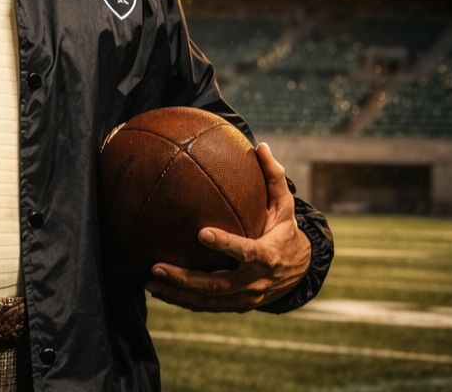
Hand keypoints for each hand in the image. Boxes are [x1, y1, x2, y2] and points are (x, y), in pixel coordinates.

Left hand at [146, 142, 310, 311]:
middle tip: (157, 266)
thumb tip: (261, 146)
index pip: (246, 251)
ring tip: (149, 284)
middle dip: (186, 279)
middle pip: (218, 285)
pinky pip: (208, 307)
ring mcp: (246, 297)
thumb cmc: (285, 231)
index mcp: (267, 254)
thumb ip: (273, 178)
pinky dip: (183, 301)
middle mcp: (256, 280)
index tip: (201, 233)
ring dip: (177, 295)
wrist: (301, 271)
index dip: (225, 244)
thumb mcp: (285, 206)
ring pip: (208, 301)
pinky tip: (159, 291)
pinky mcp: (237, 306)